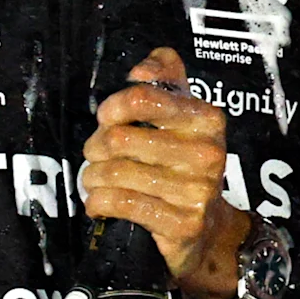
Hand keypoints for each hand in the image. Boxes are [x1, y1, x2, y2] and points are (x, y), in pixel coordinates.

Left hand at [82, 47, 252, 298]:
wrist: (207, 230)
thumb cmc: (183, 163)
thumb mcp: (182, 115)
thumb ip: (166, 78)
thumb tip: (143, 68)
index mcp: (207, 119)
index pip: (144, 98)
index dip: (113, 107)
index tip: (106, 118)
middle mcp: (207, 153)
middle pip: (119, 138)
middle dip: (96, 147)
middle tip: (96, 155)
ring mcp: (197, 191)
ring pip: (115, 172)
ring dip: (92, 177)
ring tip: (94, 179)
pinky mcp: (182, 224)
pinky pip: (122, 203)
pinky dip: (98, 202)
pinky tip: (97, 203)